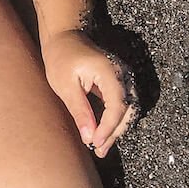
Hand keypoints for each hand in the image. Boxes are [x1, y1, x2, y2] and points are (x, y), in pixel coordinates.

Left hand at [42, 30, 137, 157]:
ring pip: (128, 109)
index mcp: (110, 72)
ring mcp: (123, 77)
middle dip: (114, 132)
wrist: (64, 37)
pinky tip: (102, 132)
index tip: (96, 143)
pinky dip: (114, 119)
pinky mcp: (119, 82)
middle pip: (127, 110)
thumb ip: (80, 110)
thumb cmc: (60, 57)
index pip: (117, 106)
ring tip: (100, 146)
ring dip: (116, 128)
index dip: (108, 128)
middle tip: (99, 150)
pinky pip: (122, 104)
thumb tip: (89, 137)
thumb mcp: (65, 85)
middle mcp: (123, 74)